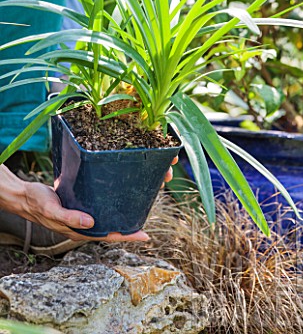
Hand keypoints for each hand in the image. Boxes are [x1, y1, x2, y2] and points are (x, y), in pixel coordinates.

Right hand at [1, 157, 177, 242]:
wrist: (26, 196)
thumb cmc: (38, 203)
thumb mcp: (52, 209)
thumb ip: (69, 216)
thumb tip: (91, 222)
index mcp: (79, 230)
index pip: (109, 235)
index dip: (128, 235)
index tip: (145, 235)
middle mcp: (84, 225)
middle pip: (112, 228)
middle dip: (129, 227)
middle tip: (148, 221)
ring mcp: (83, 217)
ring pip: (107, 219)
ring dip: (121, 216)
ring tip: (139, 209)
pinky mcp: (81, 206)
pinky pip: (100, 208)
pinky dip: (111, 206)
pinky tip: (118, 199)